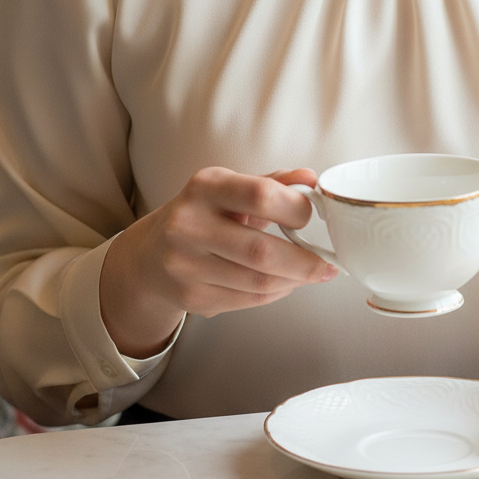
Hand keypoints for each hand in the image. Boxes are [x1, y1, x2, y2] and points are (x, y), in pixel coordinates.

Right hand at [99, 167, 337, 358]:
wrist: (150, 256)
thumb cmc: (203, 215)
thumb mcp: (231, 189)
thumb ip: (273, 183)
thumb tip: (312, 179)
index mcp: (205, 187)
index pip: (260, 194)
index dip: (295, 208)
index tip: (311, 215)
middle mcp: (188, 224)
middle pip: (261, 250)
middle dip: (305, 261)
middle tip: (328, 264)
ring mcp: (185, 264)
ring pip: (258, 282)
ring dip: (294, 281)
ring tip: (310, 274)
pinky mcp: (190, 296)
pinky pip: (248, 300)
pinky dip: (275, 293)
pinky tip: (285, 284)